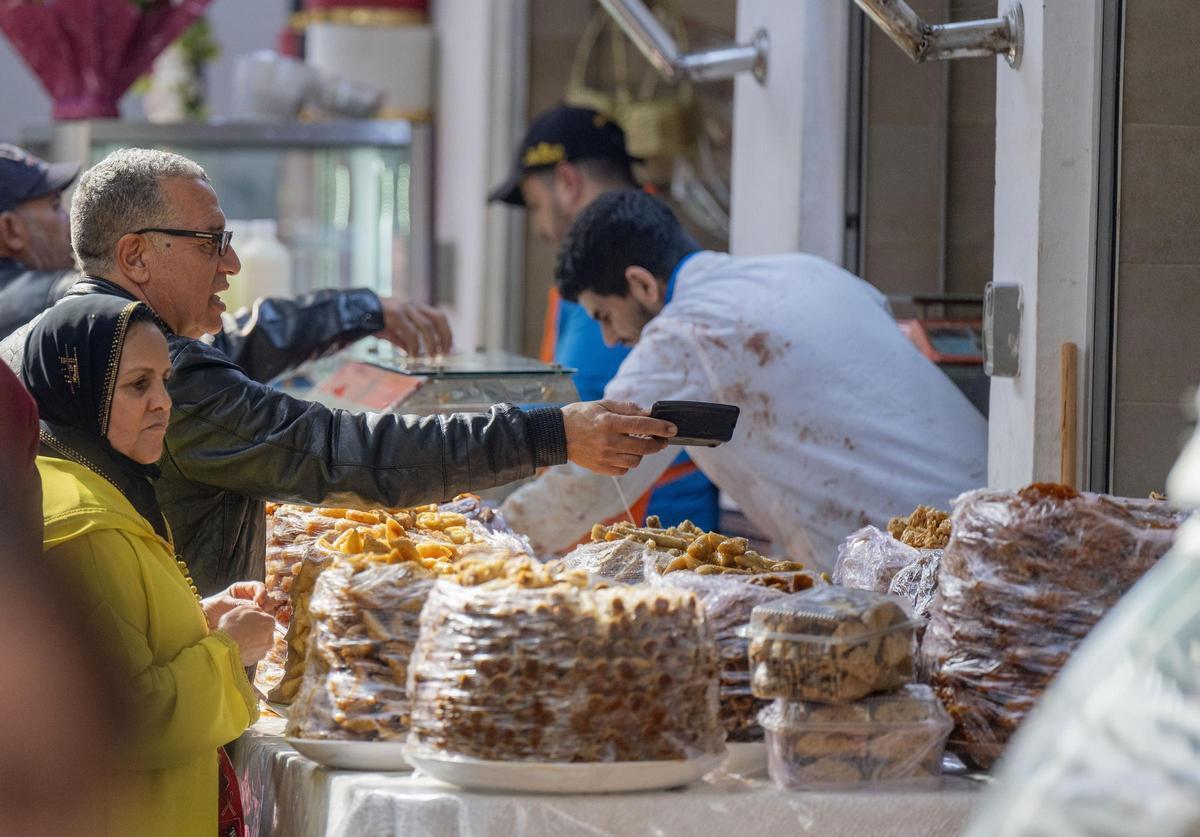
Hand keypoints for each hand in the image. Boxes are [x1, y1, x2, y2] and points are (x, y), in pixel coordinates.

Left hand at [202, 580, 271, 628]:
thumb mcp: (224, 602)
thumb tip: (255, 605)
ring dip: (266, 610)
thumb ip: (239, 603)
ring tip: (260, 615)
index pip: (258, 586)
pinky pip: (261, 618)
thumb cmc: (210, 608)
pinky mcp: (250, 620)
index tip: (259, 600)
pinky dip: (262, 619)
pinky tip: (258, 622)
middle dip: (266, 601)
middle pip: (265, 596)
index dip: (262, 591)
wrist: (202, 621)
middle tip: (262, 608)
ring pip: (266, 607)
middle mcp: (248, 598)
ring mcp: (250, 609)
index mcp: (242, 589)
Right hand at [216, 605, 275, 666]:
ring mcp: (264, 650)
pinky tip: (237, 648)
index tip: (246, 621)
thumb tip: (259, 611)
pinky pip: (252, 653)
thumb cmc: (233, 626)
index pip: (265, 619)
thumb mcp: (242, 609)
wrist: (224, 649)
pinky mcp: (256, 660)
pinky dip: (246, 651)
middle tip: (241, 631)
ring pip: (258, 644)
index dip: (255, 620)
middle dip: (255, 631)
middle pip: (263, 632)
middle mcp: (271, 637)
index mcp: (270, 622)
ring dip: (251, 642)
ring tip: (237, 640)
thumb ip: (254, 609)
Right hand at [378, 299, 452, 356]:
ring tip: (431, 360)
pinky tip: (413, 358)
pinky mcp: (395, 315)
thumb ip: (403, 340)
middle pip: (438, 318)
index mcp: (414, 307)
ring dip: (432, 345)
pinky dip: (414, 348)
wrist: (352, 310)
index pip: (438, 317)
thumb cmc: (372, 320)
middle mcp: (412, 305)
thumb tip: (412, 353)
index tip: (449, 348)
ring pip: (426, 327)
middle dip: (445, 337)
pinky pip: (410, 333)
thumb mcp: (392, 330)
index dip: (446, 332)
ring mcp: (404, 308)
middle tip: (444, 355)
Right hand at [561, 400, 675, 475]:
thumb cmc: (581, 415)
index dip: (661, 427)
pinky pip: (624, 469)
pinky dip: (628, 462)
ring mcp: (605, 457)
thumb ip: (627, 409)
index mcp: (609, 422)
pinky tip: (624, 453)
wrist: (558, 434)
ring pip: (636, 460)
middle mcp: (609, 441)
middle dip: (658, 443)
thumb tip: (649, 413)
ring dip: (641, 452)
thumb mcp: (603, 404)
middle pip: (644, 446)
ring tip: (637, 444)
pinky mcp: (601, 468)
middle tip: (662, 440)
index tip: (673, 429)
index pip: (643, 425)